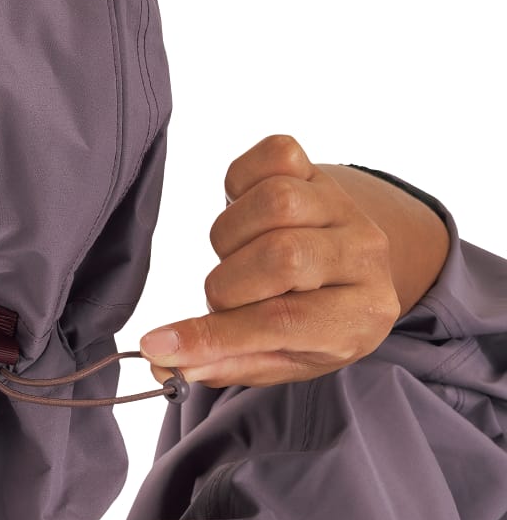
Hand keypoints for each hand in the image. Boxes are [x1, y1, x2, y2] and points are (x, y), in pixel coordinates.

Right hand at [140, 134, 405, 388]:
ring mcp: (344, 207)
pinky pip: (276, 156)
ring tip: (237, 258)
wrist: (354, 269)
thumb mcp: (280, 360)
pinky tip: (244, 213)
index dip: (211, 335)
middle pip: (280, 255)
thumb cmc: (309, 322)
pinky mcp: (320, 170)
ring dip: (232, 237)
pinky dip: (243, 184)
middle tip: (226, 299)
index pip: (279, 322)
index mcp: (359, 316)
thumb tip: (162, 362)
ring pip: (274, 203)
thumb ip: (223, 363)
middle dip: (228, 286)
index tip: (155, 345)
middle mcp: (363, 256)